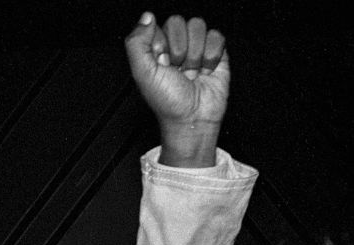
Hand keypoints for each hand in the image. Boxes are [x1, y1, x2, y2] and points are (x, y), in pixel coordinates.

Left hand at [125, 12, 228, 166]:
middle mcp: (176, 45)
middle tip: (177, 69)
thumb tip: (147, 16)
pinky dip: (212, 56)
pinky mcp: (217, 53)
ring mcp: (196, 47)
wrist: (192, 119)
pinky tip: (206, 70)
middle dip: (179, 48)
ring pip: (199, 25)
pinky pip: (217, 36)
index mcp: (156, 48)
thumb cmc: (167, 100)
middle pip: (180, 21)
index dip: (161, 44)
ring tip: (192, 72)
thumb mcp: (142, 73)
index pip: (159, 25)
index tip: (161, 64)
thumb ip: (137, 42)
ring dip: (195, 53)